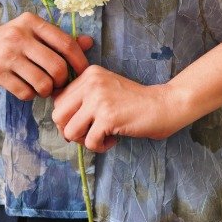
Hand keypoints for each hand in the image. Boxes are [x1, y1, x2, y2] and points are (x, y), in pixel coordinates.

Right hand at [0, 11, 93, 99]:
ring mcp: (7, 55)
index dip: (79, 60)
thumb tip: (89, 42)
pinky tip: (28, 88)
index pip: (66, 43)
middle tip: (59, 82)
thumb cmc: (14, 39)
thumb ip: (61, 38)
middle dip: (62, 80)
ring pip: (42, 82)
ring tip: (44, 86)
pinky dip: (31, 95)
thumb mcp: (35, 32)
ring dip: (47, 90)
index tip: (82, 71)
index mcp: (32, 22)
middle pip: (56, 66)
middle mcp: (19, 36)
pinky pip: (25, 93)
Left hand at [50, 65, 186, 152]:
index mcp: (89, 74)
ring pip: (70, 131)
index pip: (58, 100)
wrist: (164, 104)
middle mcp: (91, 83)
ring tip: (101, 137)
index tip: (85, 123)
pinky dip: (100, 147)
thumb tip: (58, 120)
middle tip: (89, 133)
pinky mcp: (108, 117)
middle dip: (70, 130)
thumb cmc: (135, 101)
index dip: (68, 117)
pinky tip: (113, 140)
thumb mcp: (105, 89)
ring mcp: (99, 99)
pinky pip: (90, 142)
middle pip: (58, 115)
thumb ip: (83, 97)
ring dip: (84, 140)